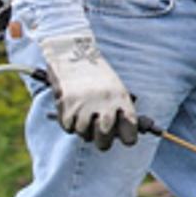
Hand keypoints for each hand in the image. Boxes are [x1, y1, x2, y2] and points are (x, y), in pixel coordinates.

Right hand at [38, 33, 138, 149]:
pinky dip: (70, 123)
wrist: (72, 54)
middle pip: (104, 142)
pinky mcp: (66, 108)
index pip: (129, 133)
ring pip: (84, 136)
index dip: (128, 137)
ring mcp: (84, 108)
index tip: (125, 137)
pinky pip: (69, 128)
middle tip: (100, 136)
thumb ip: (119, 112)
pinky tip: (73, 110)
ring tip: (84, 114)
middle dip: (103, 142)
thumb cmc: (97, 75)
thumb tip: (120, 137)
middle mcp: (104, 106)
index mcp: (121, 101)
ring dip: (84, 129)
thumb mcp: (116, 88)